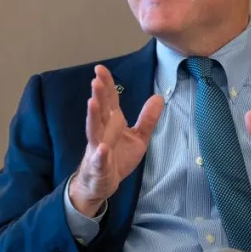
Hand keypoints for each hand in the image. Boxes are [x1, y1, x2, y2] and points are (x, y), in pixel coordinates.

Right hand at [69, 65, 163, 216]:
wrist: (103, 182)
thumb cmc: (118, 156)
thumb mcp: (139, 137)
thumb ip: (147, 118)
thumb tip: (159, 97)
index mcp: (112, 122)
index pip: (109, 100)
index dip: (106, 85)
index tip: (100, 69)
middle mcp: (103, 131)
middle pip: (100, 111)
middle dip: (98, 95)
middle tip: (96, 80)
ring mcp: (98, 148)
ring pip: (94, 130)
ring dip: (93, 116)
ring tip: (92, 102)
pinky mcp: (99, 166)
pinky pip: (99, 159)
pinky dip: (100, 154)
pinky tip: (101, 148)